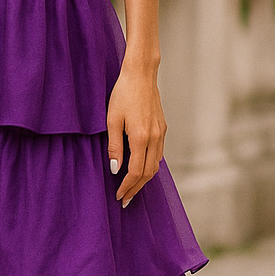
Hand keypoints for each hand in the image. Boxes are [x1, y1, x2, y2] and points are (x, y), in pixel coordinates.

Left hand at [107, 60, 165, 207]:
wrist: (141, 75)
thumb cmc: (123, 94)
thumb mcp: (112, 120)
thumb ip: (114, 146)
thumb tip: (116, 169)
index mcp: (141, 138)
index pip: (135, 172)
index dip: (127, 187)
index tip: (119, 196)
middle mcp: (155, 138)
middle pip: (148, 173)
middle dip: (136, 188)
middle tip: (125, 200)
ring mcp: (161, 133)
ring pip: (156, 164)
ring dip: (144, 179)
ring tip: (132, 188)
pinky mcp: (162, 128)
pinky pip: (158, 153)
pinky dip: (150, 165)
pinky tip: (141, 168)